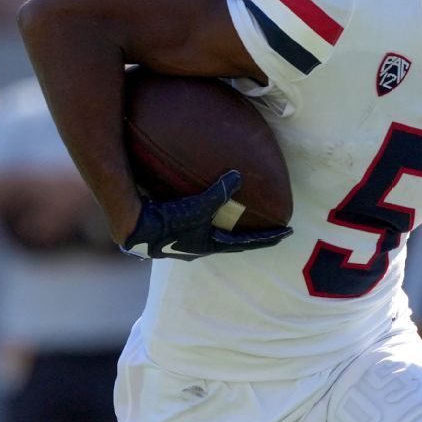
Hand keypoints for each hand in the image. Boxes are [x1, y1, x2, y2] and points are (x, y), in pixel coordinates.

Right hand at [121, 171, 292, 259]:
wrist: (133, 228)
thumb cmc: (166, 220)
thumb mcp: (196, 207)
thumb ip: (218, 193)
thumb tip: (238, 176)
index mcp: (210, 244)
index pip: (247, 242)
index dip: (268, 237)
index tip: (288, 233)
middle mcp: (200, 246)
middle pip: (233, 241)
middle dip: (251, 235)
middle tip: (270, 228)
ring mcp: (186, 240)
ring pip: (216, 234)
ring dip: (230, 227)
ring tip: (241, 219)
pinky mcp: (174, 231)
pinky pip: (201, 224)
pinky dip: (212, 217)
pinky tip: (209, 208)